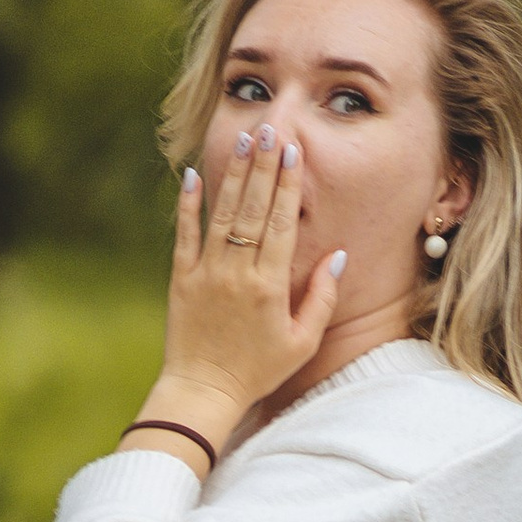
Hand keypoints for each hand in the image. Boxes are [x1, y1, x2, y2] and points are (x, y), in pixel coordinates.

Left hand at [136, 127, 346, 468]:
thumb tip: (339, 255)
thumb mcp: (302, 341)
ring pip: (222, 215)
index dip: (287, 185)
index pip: (281, 224)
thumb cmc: (258, 370)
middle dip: (263, 167)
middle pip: (253, 210)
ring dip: (234, 175)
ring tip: (244, 139)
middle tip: (271, 129)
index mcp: (270, 286)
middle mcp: (237, 273)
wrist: (203, 392)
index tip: (294, 152)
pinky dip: (188, 204)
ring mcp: (207, 273)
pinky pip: (184, 235)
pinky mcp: (182, 279)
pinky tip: (195, 174)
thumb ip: (322, 297)